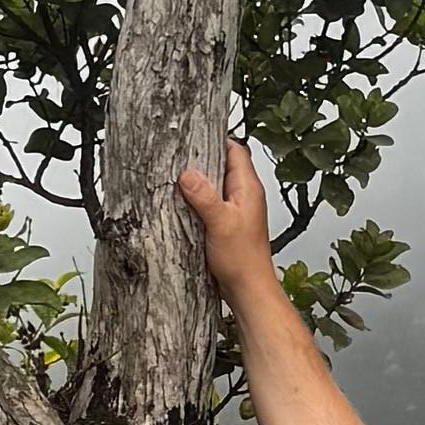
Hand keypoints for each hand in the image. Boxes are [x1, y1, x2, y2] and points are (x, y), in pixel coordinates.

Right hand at [175, 139, 276, 290]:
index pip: (235, 151)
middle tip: (178, 156)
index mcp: (248, 189)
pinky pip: (211, 203)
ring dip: (199, 182)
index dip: (216, 140)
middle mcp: (244, 196)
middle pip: (223, 166)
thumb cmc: (243, 260)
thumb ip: (204, 197)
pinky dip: (198, 200)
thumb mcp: (220, 223)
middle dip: (202, 160)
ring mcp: (236, 210)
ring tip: (175, 177)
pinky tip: (182, 203)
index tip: (194, 136)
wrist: (248, 289)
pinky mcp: (227, 223)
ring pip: (216, 185)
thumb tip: (188, 174)